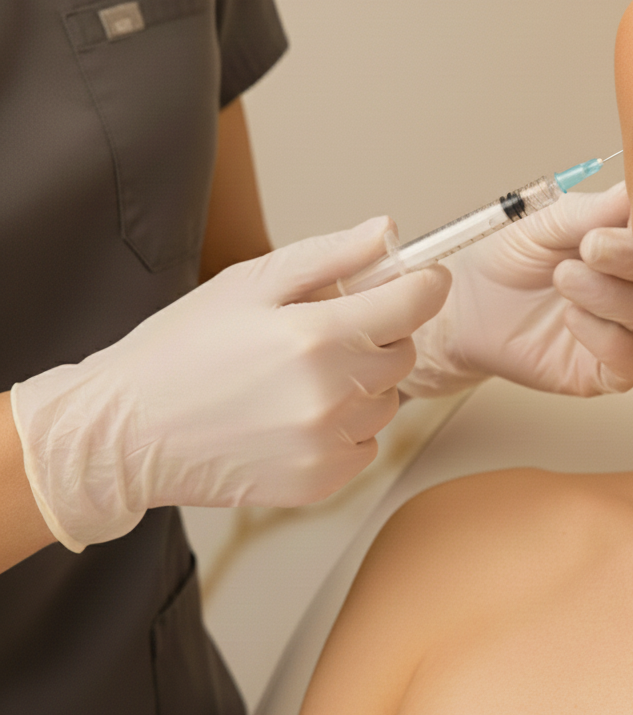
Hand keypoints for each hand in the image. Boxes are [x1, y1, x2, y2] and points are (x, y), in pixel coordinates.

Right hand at [10, 217, 449, 550]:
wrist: (125, 433)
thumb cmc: (182, 350)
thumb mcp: (250, 283)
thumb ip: (331, 256)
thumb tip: (388, 231)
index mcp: (317, 335)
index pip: (415, 304)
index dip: (424, 284)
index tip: (421, 279)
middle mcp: (332, 395)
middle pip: (403, 352)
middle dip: (379, 334)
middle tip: (326, 330)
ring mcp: (327, 444)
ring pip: (387, 400)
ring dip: (362, 383)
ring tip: (300, 378)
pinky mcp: (319, 482)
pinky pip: (365, 444)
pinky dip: (345, 427)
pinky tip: (296, 416)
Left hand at [399, 181, 632, 397]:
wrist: (465, 304)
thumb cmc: (506, 257)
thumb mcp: (543, 221)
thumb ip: (591, 210)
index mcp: (627, 239)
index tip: (613, 217)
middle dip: (631, 258)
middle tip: (589, 247)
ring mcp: (624, 328)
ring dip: (610, 295)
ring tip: (564, 278)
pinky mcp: (605, 369)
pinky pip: (631, 360)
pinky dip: (606, 338)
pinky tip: (570, 317)